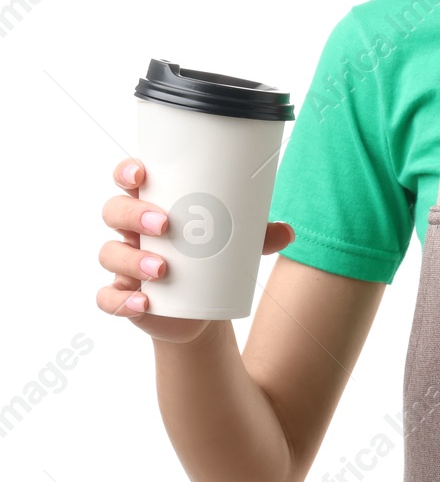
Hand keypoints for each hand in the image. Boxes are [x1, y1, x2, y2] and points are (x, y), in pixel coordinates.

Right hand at [97, 157, 296, 344]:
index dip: (127, 171)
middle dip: (133, 214)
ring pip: (109, 253)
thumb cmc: (213, 260)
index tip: (141, 173)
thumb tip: (289, 232)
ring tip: (162, 269)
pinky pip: (109, 297)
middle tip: (164, 225)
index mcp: (154, 205)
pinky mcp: (123, 296)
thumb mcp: (238, 244)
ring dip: (131, 259)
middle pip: (114, 211)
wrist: (202, 310)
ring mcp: (123, 263)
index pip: (129, 180)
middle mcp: (132, 231)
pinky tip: (143, 302)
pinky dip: (122, 300)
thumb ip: (261, 236)